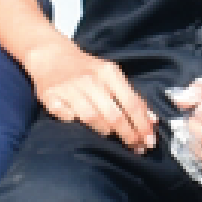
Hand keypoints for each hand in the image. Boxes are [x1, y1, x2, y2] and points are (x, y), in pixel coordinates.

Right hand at [27, 43, 160, 151]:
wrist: (50, 54)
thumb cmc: (86, 68)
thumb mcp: (111, 75)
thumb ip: (131, 97)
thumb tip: (151, 120)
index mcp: (108, 72)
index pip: (131, 103)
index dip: (142, 125)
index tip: (149, 141)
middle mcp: (89, 79)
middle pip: (114, 115)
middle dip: (128, 135)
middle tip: (136, 147)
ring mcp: (68, 88)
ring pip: (92, 119)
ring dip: (104, 130)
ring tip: (109, 133)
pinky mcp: (50, 97)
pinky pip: (67, 117)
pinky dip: (74, 121)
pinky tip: (77, 120)